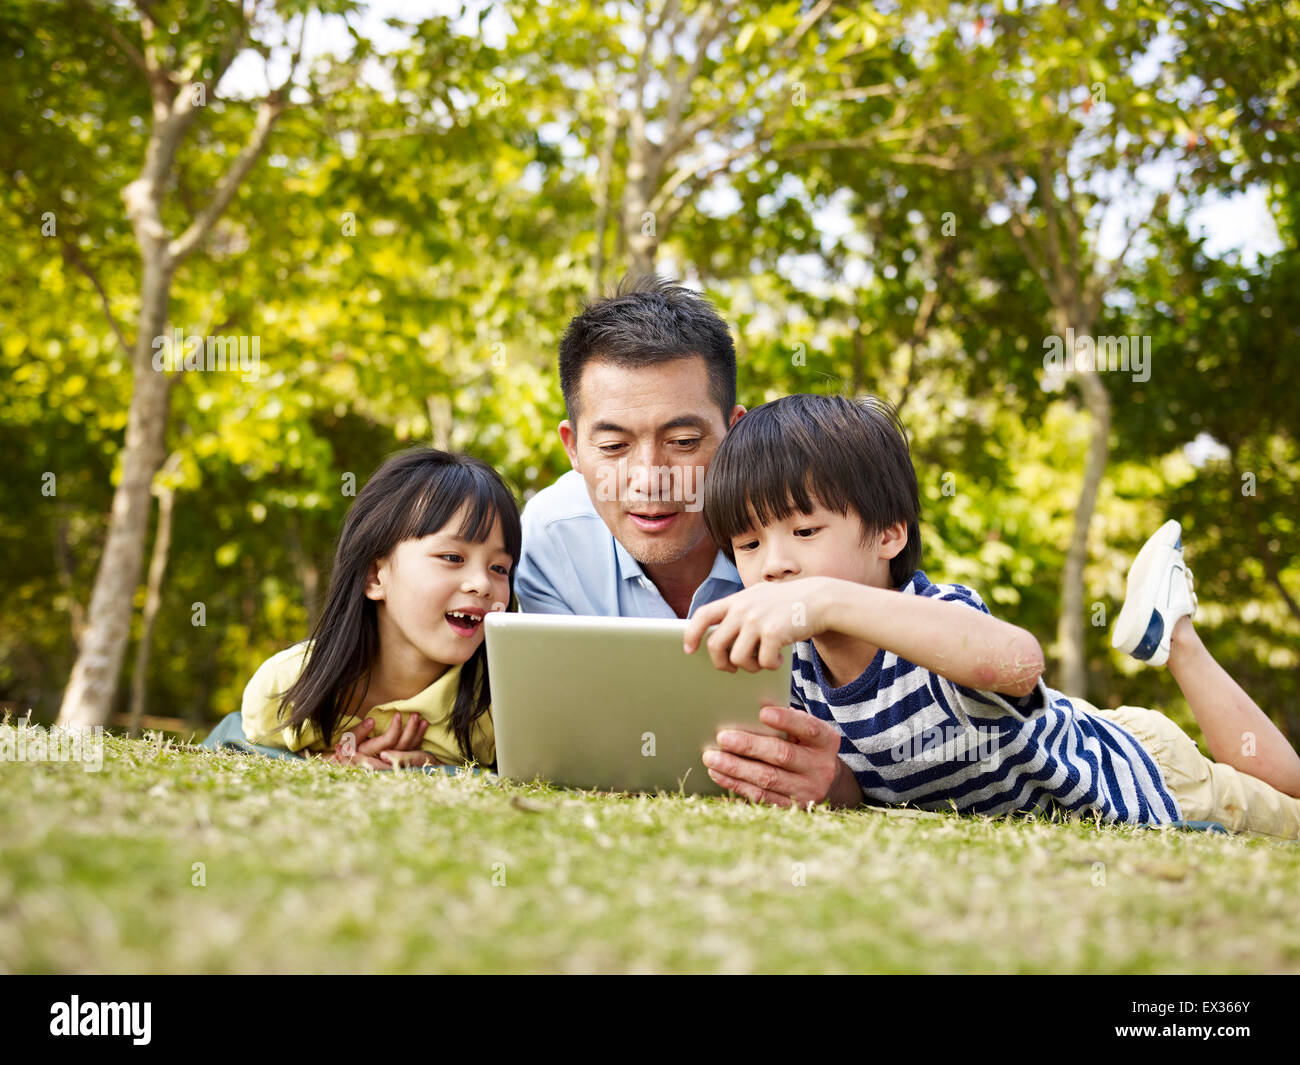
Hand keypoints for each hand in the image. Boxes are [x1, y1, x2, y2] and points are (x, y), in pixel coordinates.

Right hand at [326, 712, 427, 769]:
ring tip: (423, 719)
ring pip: (409, 749)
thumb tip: (371, 721)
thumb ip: (359, 732)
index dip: (395, 729)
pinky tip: (424, 726)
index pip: (388, 741)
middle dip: (410, 729)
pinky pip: (412, 751)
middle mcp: (384, 760)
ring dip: (417, 733)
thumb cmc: (347, 750)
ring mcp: (393, 763)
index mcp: (372, 753)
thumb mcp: (348, 741)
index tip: (398, 714)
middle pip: (402, 746)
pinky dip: (419, 739)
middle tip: (415, 714)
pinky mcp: (399, 762)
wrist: (350, 765)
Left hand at [683, 579, 829, 672]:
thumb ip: (739, 610)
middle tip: (732, 669)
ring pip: (737, 658)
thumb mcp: (759, 597)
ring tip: (762, 660)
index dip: (692, 633)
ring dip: (750, 666)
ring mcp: (757, 620)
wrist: (820, 599)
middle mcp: (743, 609)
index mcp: (737, 600)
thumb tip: (718, 634)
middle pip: (715, 644)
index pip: (703, 615)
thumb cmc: (788, 603)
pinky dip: (771, 666)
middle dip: (721, 663)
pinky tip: (779, 659)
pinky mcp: (773, 633)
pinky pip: (763, 662)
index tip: (689, 649)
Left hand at [701, 704, 861, 808]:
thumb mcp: (805, 730)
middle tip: (722, 737)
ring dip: (735, 768)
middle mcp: (821, 767)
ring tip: (711, 758)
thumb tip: (749, 708)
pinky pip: (760, 797)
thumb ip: (787, 720)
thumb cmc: (805, 745)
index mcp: (826, 741)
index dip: (787, 720)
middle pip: (782, 755)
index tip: (762, 712)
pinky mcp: (791, 808)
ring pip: (767, 779)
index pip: (808, 728)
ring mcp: (807, 791)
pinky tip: (718, 774)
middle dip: (749, 746)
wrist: (825, 782)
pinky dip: (736, 784)